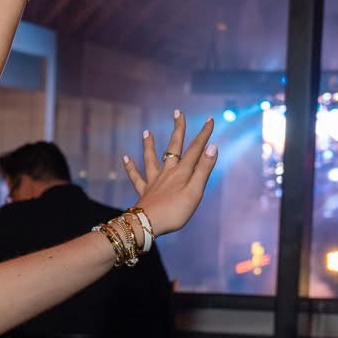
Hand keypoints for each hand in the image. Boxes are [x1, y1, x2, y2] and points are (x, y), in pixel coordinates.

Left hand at [124, 112, 218, 236]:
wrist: (147, 225)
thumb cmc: (175, 211)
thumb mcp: (195, 191)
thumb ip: (203, 169)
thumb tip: (212, 147)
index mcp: (182, 172)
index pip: (196, 149)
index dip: (203, 134)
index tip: (209, 119)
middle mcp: (167, 173)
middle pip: (173, 147)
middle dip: (177, 130)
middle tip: (177, 113)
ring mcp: (154, 181)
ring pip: (151, 159)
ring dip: (149, 145)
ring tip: (146, 132)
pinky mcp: (145, 192)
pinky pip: (136, 177)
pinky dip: (131, 167)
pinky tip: (125, 158)